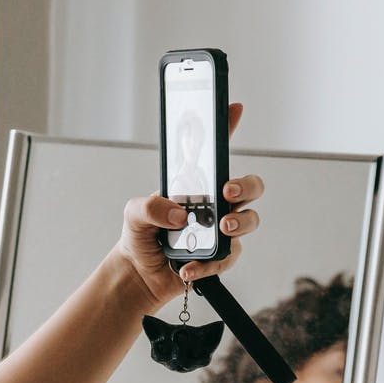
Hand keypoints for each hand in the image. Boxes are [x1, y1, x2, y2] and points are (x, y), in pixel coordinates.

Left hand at [112, 102, 262, 313]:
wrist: (138, 273)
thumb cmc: (140, 235)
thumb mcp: (133, 213)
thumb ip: (150, 206)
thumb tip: (178, 213)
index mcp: (197, 185)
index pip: (216, 153)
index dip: (227, 128)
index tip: (234, 109)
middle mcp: (215, 205)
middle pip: (249, 187)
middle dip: (245, 186)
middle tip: (227, 192)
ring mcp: (221, 231)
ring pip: (250, 221)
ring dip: (240, 224)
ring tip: (220, 230)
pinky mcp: (220, 257)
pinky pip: (228, 258)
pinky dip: (209, 264)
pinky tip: (188, 269)